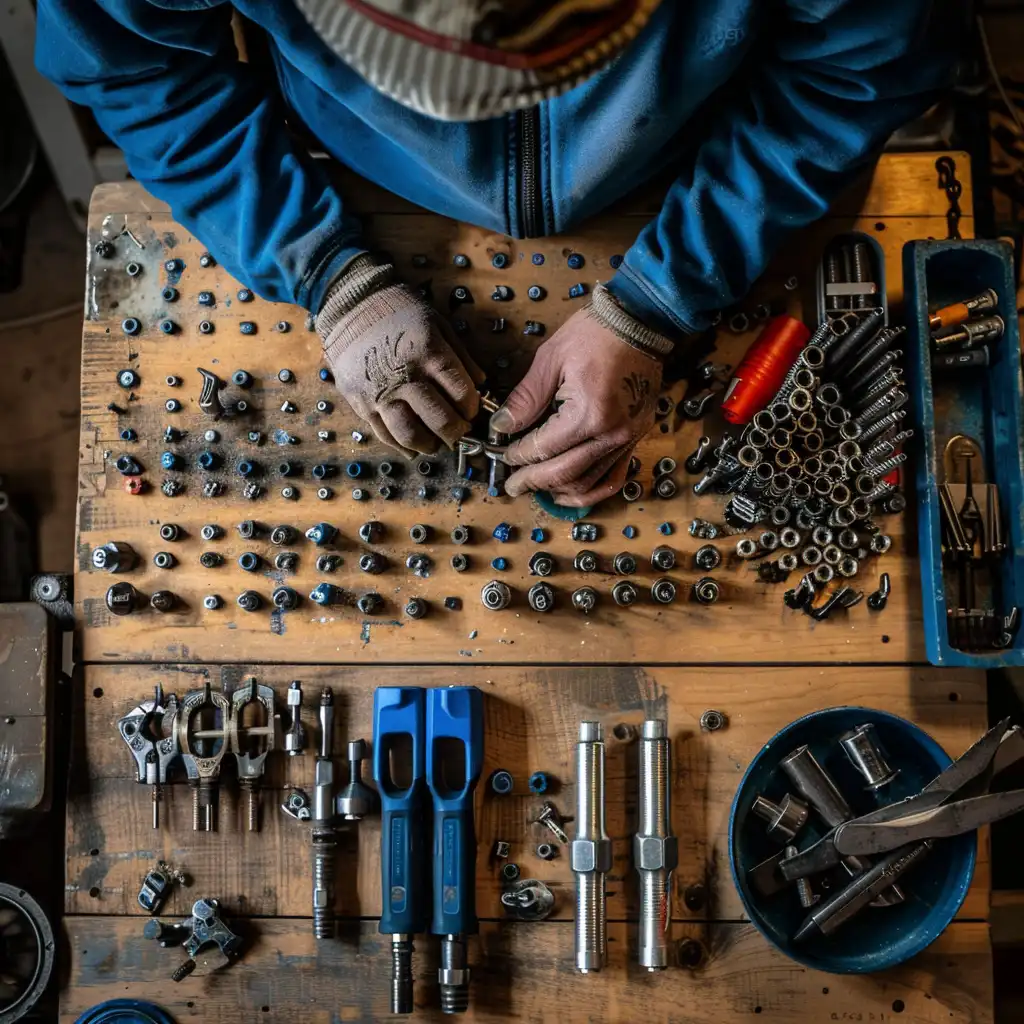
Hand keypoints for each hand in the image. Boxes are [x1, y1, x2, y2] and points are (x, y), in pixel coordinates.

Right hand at [322, 282, 483, 454]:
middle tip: (460, 432)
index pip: (462, 395)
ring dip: (430, 445)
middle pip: (440, 420)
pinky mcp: (361, 403)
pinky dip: (402, 446)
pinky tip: (414, 446)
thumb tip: (481, 384)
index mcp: (429, 353)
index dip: (472, 409)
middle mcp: (405, 376)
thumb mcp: (438, 323)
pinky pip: (384, 434)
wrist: (351, 306)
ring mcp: (381, 393)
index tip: (471, 410)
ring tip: (437, 442)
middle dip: (456, 432)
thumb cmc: (399, 311)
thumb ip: (461, 356)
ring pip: (411, 434)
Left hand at [491, 308, 661, 505]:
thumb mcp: (551, 359)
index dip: (519, 455)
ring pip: (589, 484)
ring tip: (537, 489)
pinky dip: (591, 492)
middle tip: (512, 485)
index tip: (503, 455)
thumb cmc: (596, 333)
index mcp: (589, 413)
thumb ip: (526, 399)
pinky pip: (614, 478)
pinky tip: (570, 493)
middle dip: (533, 481)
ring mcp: (628, 439)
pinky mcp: (636, 438)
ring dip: (559, 491)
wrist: (642, 321)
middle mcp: (611, 434)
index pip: (544, 448)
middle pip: (565, 474)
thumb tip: (502, 426)